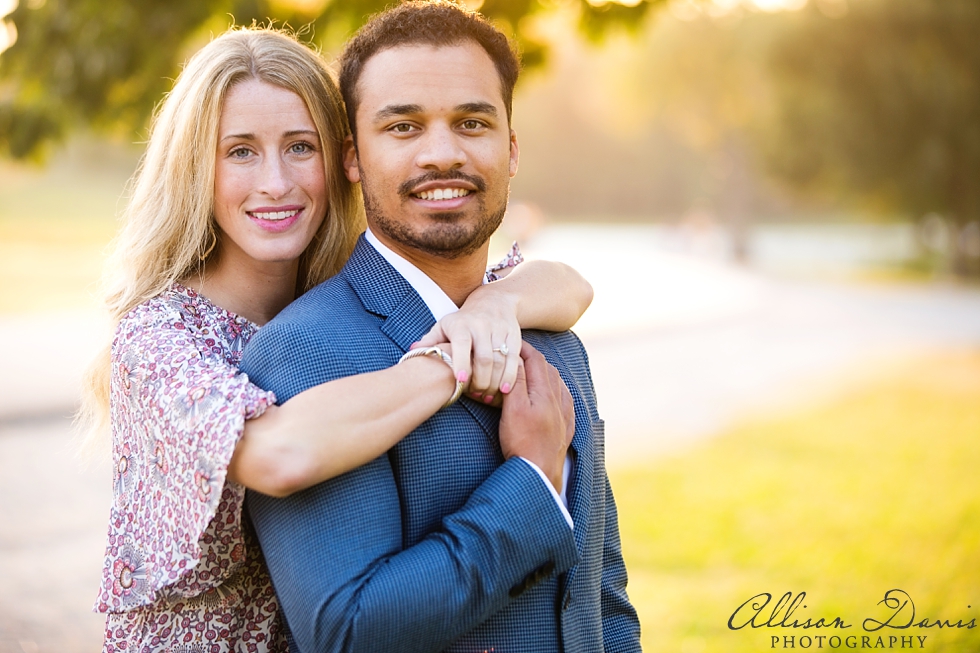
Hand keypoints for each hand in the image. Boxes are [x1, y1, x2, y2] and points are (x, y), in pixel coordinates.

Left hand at [414, 289, 521, 404]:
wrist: (493, 302)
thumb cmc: (463, 320)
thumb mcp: (444, 325)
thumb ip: (430, 340)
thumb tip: (412, 350)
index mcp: (461, 325)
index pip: (462, 344)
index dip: (461, 363)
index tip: (460, 381)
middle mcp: (482, 326)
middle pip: (484, 357)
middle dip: (480, 380)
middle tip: (475, 395)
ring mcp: (499, 331)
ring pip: (500, 360)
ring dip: (494, 382)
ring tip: (486, 396)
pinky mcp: (514, 336)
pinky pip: (514, 359)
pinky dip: (510, 376)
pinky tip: (503, 389)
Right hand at [499, 343, 574, 492]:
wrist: (539, 473)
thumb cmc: (522, 441)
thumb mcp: (513, 408)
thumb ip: (516, 381)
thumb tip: (517, 359)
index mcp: (545, 392)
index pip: (536, 360)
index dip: (523, 348)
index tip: (510, 343)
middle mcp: (558, 400)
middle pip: (548, 369)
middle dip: (533, 358)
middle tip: (517, 355)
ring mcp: (564, 415)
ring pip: (558, 384)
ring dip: (545, 373)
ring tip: (532, 371)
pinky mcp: (565, 429)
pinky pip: (565, 401)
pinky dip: (557, 391)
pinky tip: (554, 396)